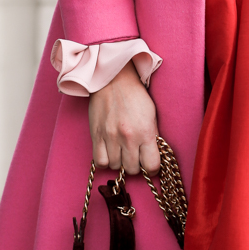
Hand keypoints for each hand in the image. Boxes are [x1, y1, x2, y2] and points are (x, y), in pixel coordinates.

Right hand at [89, 60, 160, 174]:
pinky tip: (109, 152)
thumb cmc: (135, 96)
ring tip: (121, 151)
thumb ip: (152, 137)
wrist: (114, 80)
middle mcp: (128, 137)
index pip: (151, 166)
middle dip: (135, 165)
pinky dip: (105, 160)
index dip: (152, 168)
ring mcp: (110, 137)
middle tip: (134, 155)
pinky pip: (100, 161)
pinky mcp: (96, 135)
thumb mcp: (151, 115)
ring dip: (119, 162)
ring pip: (115, 167)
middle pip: (132, 169)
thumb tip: (152, 156)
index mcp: (146, 132)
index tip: (150, 164)